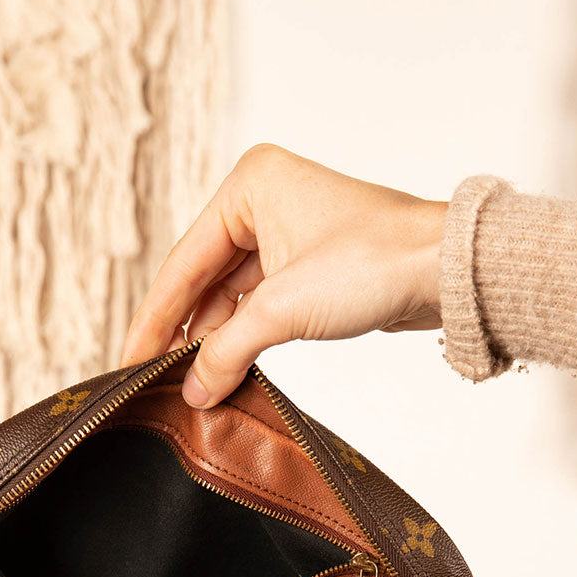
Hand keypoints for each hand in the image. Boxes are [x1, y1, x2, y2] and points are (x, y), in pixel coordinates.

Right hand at [122, 142, 446, 407]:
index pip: (183, 263)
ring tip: (189, 386)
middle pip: (202, 279)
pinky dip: (242, 338)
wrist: (446, 272)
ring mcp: (286, 234)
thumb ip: (227, 350)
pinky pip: (258, 306)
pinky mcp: (309, 267)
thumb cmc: (374, 262)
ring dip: (214, 340)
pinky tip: (224, 371)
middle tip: (153, 380)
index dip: (154, 319)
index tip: (129, 362)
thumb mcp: (284, 310)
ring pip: (230, 296)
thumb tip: (193, 391)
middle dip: (182, 332)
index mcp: (249, 184)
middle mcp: (263, 201)